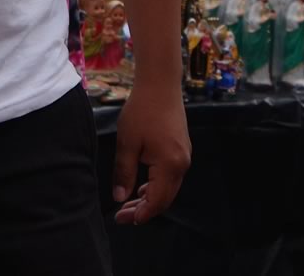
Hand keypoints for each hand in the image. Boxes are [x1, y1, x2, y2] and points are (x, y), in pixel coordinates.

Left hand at [112, 81, 190, 223]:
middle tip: (122, 215)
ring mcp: (184, 157)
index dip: (140, 213)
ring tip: (129, 202)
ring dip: (150, 198)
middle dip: (144, 210)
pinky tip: (142, 185)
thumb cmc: (141, 111)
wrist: (160, 84)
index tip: (122, 219)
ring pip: (168, 188)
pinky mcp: (182, 150)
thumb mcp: (127, 143)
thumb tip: (119, 198)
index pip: (156, 201)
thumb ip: (124, 173)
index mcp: (170, 165)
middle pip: (165, 198)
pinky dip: (156, 185)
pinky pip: (171, 176)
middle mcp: (182, 164)